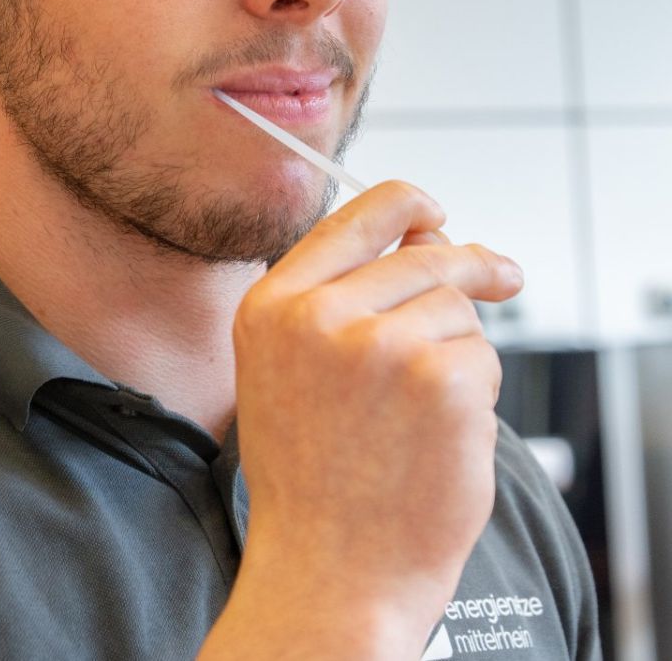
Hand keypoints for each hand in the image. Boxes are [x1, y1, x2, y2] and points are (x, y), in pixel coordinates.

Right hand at [201, 180, 521, 658]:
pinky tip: (436, 434)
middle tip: (504, 276)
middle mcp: (318, 315)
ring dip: (458, 350)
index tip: (438, 212)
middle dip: (473, 265)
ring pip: (457, 309)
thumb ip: (337, 297)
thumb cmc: (312, 478)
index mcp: (271, 307)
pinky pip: (482, 357)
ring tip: (420, 412)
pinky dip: (475, 393)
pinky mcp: (440, 380)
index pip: (353, 219)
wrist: (329, 570)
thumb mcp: (288, 370)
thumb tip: (425, 235)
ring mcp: (380, 345)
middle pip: (423, 254)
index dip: (406, 204)